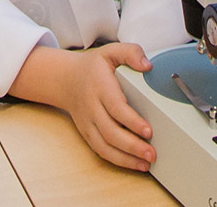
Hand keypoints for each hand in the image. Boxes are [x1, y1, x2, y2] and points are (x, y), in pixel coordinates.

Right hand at [11, 43, 155, 171]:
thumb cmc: (91, 68)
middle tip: (151, 153)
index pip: (115, 107)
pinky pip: (101, 151)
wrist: (65, 80)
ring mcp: (88, 122)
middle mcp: (92, 107)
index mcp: (99, 87)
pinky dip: (117, 160)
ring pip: (104, 146)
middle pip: (110, 132)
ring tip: (146, 163)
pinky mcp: (88, 133)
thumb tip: (147, 66)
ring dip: (126, 158)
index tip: (148, 130)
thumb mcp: (110, 51)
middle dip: (132, 146)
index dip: (131, 121)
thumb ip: (130, 52)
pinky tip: (134, 164)